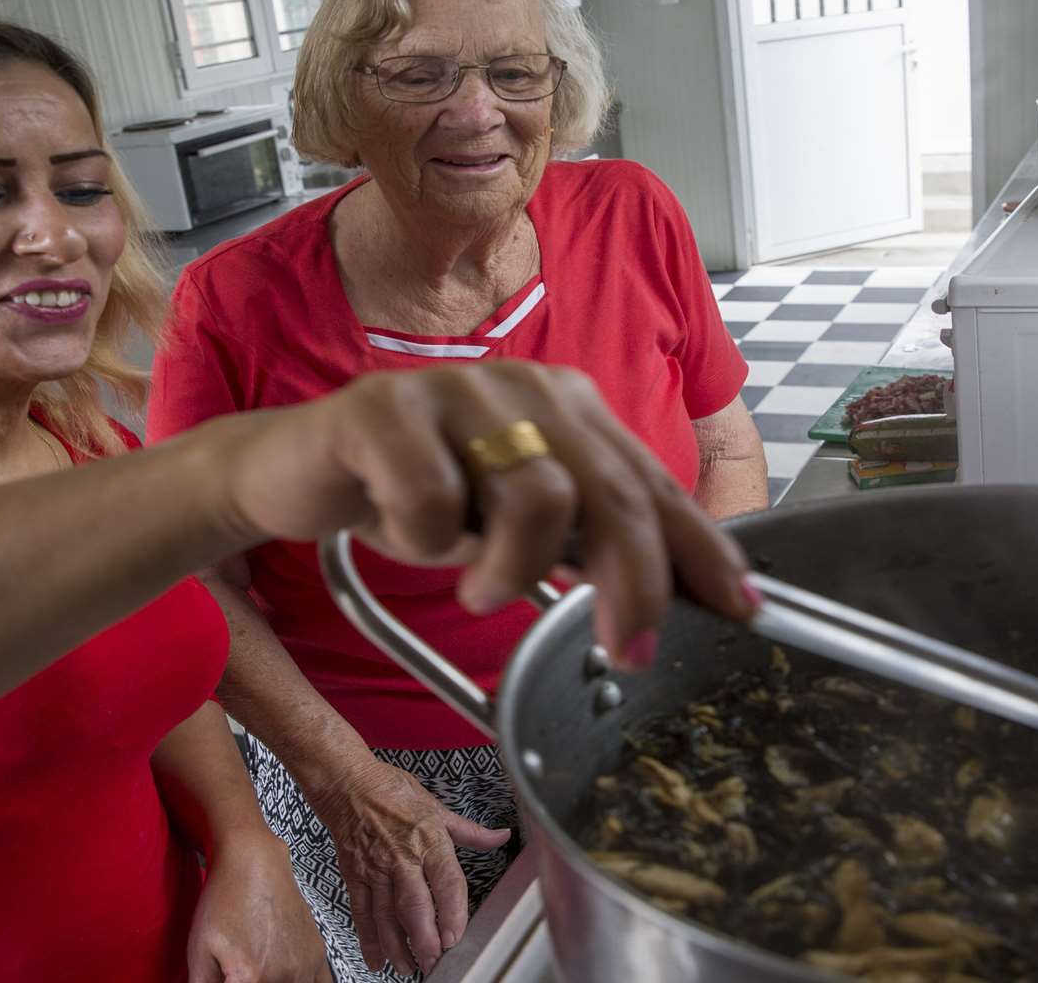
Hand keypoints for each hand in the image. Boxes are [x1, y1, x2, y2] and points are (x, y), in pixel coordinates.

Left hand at [187, 832, 331, 982]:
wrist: (255, 864)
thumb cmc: (225, 901)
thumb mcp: (198, 950)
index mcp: (252, 979)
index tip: (228, 977)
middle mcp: (284, 976)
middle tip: (240, 973)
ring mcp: (306, 966)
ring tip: (261, 972)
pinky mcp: (317, 955)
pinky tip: (287, 978)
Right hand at [208, 362, 755, 665]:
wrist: (296, 467)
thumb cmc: (415, 493)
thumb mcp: (512, 519)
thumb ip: (584, 540)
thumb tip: (669, 599)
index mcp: (570, 407)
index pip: (655, 484)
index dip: (703, 551)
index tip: (741, 609)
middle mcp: (526, 386)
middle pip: (612, 492)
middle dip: (633, 586)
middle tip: (624, 651)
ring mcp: (455, 390)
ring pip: (535, 496)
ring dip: (510, 570)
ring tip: (476, 587)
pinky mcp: (383, 409)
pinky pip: (433, 500)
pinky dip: (425, 541)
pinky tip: (404, 533)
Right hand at [306, 757, 509, 975]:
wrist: (347, 784)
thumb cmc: (391, 791)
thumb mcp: (436, 807)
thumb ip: (470, 832)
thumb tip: (501, 837)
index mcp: (429, 838)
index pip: (446, 881)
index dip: (452, 912)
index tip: (456, 936)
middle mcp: (402, 857)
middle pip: (414, 904)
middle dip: (424, 938)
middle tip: (433, 962)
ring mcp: (375, 868)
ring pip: (386, 915)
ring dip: (397, 946)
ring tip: (408, 968)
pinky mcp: (354, 875)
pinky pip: (362, 912)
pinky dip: (368, 938)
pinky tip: (376, 958)